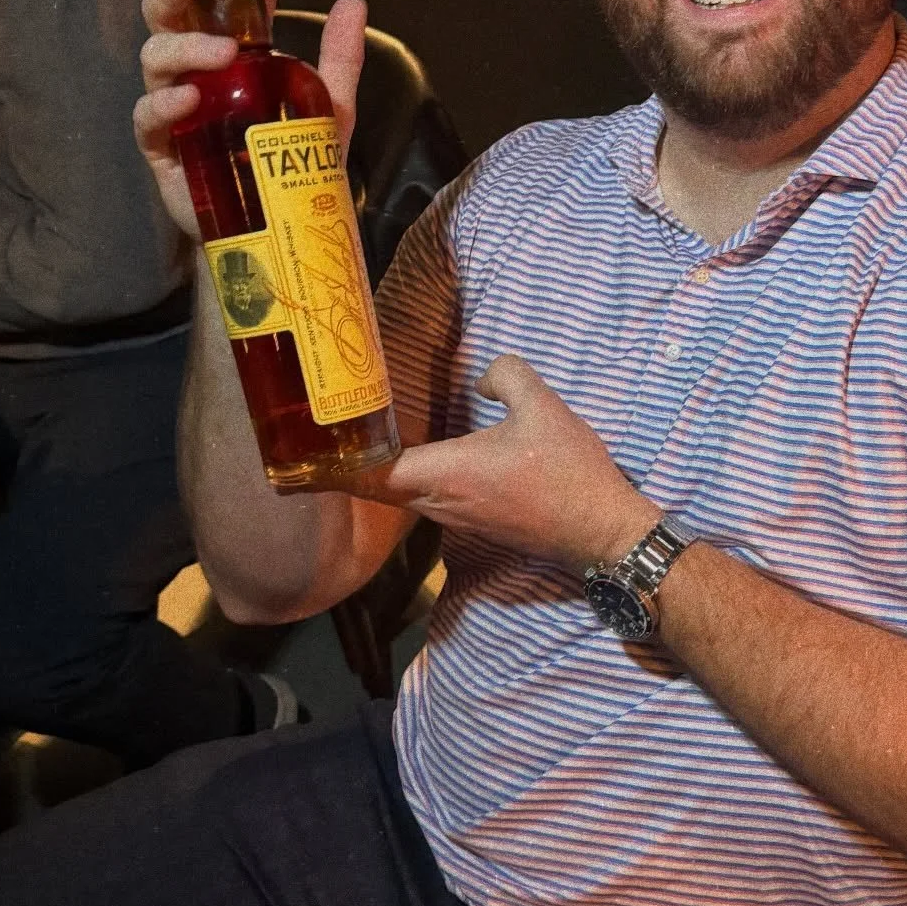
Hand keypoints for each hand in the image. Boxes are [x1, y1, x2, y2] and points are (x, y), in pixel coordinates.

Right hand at [133, 0, 366, 236]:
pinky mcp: (163, 148)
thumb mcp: (329, 108)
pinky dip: (166, 103)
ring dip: (183, 46)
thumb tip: (353, 0)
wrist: (278, 232)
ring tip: (218, 52)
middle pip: (170, 15)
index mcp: (241, 56)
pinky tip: (189, 97)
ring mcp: (177, 108)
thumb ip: (339, 60)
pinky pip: (149, 117)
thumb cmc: (294, 165)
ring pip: (155, 57)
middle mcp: (202, 73)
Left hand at [350, 355, 661, 574]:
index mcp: (446, 472)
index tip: (307, 447)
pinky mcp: (474, 523)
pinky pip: (426, 500)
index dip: (334, 462)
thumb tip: (483, 379)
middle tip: (326, 433)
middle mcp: (440, 501)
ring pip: (402, 495)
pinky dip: (410, 480)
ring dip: (381, 472)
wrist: (599, 530)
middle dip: (349, 464)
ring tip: (366, 439)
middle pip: (377, 486)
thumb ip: (507, 375)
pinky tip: (421, 457)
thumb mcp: (544, 406)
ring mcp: (456, 517)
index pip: (370, 472)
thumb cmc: (568, 471)